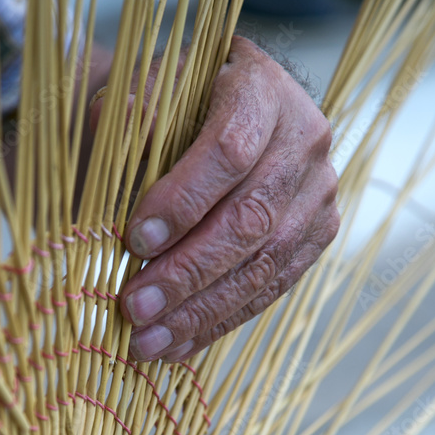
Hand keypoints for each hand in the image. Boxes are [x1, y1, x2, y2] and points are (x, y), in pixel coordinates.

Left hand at [120, 36, 339, 361]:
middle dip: (187, 272)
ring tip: (147, 343)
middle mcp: (304, 141)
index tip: (134, 239)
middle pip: (250, 219)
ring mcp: (317, 194)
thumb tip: (116, 125)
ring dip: (200, 312)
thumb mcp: (148, 87)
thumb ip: (131, 109)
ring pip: (262, 266)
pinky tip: (176, 347)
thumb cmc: (173, 103)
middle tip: (133, 308)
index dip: (183, 199)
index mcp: (262, 89)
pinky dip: (218, 323)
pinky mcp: (316, 238)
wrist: (219, 114)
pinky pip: (269, 291)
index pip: (230, 150)